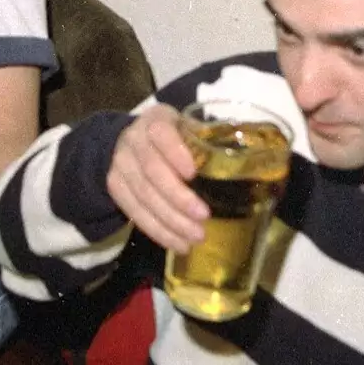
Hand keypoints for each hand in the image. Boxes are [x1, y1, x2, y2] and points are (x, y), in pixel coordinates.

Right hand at [105, 104, 209, 252]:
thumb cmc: (171, 136)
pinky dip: (157, 231)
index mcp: (156, 121)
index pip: (161, 134)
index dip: (175, 153)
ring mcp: (120, 165)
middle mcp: (133, 140)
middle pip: (152, 171)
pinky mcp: (115, 187)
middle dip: (178, 197)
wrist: (126, 141)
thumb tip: (248, 164)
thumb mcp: (186, 128)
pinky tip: (178, 243)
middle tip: (203, 216)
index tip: (193, 173)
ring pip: (143, 196)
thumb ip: (206, 141)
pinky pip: (134, 213)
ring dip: (170, 221)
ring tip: (195, 238)